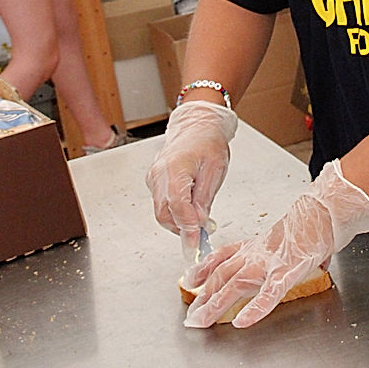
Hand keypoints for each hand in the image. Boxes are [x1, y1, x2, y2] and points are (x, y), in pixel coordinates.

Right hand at [145, 101, 237, 262]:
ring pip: (161, 210)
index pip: (178, 205)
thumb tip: (199, 223)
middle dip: (181, 228)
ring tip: (198, 222)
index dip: (187, 227)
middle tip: (199, 237)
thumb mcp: (214, 170)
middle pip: (164, 212)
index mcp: (175, 167)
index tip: (195, 242)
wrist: (197, 124)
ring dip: (178, 221)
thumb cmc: (208, 142)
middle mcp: (159, 173)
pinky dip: (174, 211)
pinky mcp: (154, 180)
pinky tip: (189, 210)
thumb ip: (204, 198)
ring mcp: (154, 176)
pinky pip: (161, 202)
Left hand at [182, 159, 368, 328]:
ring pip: (236, 285)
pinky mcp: (288, 272)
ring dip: (217, 304)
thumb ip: (290, 249)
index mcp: (257, 245)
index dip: (205, 268)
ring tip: (202, 320)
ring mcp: (270, 263)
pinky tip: (242, 322)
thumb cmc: (311, 223)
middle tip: (191, 315)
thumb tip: (311, 260)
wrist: (325, 209)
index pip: (224, 255)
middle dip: (204, 296)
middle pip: (224, 274)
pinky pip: (268, 294)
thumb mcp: (288, 236)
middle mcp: (257, 254)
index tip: (191, 278)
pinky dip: (254, 309)